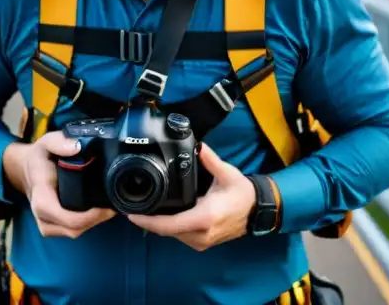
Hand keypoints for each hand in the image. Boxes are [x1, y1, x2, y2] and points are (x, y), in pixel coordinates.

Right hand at [3, 132, 116, 238]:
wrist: (25, 169)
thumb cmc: (40, 157)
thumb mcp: (47, 142)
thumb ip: (60, 142)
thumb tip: (78, 147)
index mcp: (41, 196)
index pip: (66, 217)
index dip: (90, 216)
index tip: (107, 205)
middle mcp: (41, 214)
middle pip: (74, 228)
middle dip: (97, 219)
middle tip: (114, 204)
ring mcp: (45, 223)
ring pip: (74, 232)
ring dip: (93, 222)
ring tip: (108, 206)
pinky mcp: (51, 227)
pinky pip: (71, 231)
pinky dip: (86, 223)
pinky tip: (97, 210)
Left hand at [126, 143, 256, 250]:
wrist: (257, 211)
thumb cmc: (242, 193)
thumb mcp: (227, 173)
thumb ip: (210, 160)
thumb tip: (199, 146)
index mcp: (204, 218)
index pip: (168, 225)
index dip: (148, 222)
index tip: (131, 215)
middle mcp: (201, 234)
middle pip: (166, 231)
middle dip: (149, 221)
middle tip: (133, 209)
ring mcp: (202, 242)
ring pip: (173, 235)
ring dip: (159, 225)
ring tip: (145, 210)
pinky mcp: (203, 243)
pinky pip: (180, 236)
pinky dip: (170, 227)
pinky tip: (163, 216)